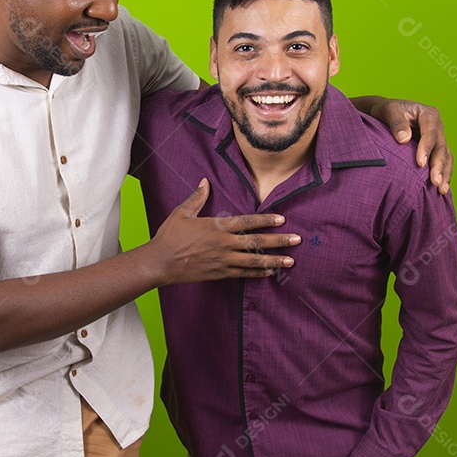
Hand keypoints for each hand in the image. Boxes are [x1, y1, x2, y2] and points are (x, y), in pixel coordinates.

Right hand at [146, 179, 299, 283]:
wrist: (159, 262)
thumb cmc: (169, 236)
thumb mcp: (181, 213)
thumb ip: (197, 198)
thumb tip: (204, 181)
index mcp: (217, 227)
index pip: (247, 222)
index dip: (266, 220)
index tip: (282, 219)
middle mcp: (224, 244)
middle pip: (256, 242)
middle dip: (278, 241)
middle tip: (296, 240)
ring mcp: (223, 261)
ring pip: (254, 261)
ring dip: (274, 260)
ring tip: (290, 260)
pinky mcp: (219, 274)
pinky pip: (243, 274)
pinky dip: (257, 273)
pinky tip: (270, 272)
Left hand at [370, 98, 451, 193]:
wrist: (387, 115)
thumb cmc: (388, 112)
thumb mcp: (389, 110)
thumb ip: (397, 122)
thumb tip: (404, 138)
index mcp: (429, 114)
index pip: (431, 133)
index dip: (426, 148)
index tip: (420, 163)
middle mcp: (437, 127)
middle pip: (441, 148)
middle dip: (439, 166)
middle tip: (435, 182)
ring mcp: (438, 139)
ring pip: (446, 157)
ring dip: (445, 174)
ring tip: (441, 190)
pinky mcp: (435, 150)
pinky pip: (444, 163)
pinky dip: (444, 175)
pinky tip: (441, 189)